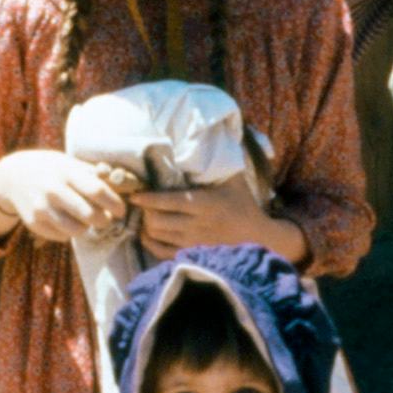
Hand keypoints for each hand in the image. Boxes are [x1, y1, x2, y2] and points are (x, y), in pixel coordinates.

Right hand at [0, 149, 130, 245]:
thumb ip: (94, 175)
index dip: (115, 204)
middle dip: (104, 220)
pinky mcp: (34, 223)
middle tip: (106, 218)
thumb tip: (125, 184)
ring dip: (87, 228)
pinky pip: (63, 236)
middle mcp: (53, 191)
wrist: (13, 176)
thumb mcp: (71, 164)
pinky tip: (66, 220)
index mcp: (67, 173)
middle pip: (90, 215)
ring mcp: (42, 209)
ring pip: (77, 231)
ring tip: (86, 219)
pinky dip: (70, 232)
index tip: (121, 210)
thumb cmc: (53, 169)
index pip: (98, 191)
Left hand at [131, 175, 306, 264]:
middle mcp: (195, 224)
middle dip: (145, 211)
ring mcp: (193, 242)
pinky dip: (151, 243)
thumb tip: (206, 138)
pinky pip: (163, 252)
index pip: (168, 202)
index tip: (135, 194)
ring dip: (146, 225)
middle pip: (158, 220)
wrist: (258, 235)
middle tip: (141, 203)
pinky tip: (148, 234)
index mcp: (204, 203)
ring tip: (144, 215)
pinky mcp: (193, 253)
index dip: (148, 198)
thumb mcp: (234, 179)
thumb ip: (219, 161)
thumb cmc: (243, 203)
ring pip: (158, 235)